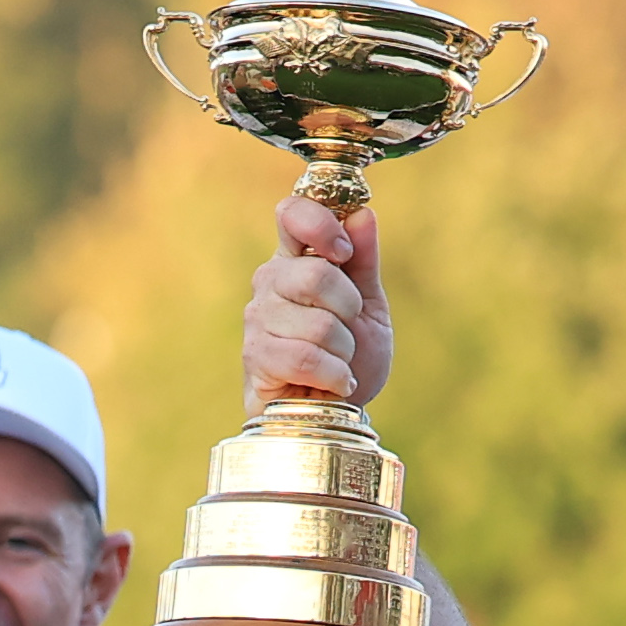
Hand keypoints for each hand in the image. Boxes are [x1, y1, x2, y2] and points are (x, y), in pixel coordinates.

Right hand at [248, 191, 390, 410]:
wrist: (335, 412)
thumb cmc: (350, 355)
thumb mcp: (369, 306)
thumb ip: (364, 261)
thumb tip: (361, 213)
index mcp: (296, 258)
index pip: (292, 213)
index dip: (320, 224)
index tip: (344, 251)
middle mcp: (270, 281)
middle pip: (316, 274)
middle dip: (349, 308)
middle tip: (349, 327)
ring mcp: (259, 318)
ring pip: (318, 324)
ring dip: (344, 349)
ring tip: (339, 360)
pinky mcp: (257, 357)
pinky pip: (307, 358)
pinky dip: (335, 375)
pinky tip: (337, 382)